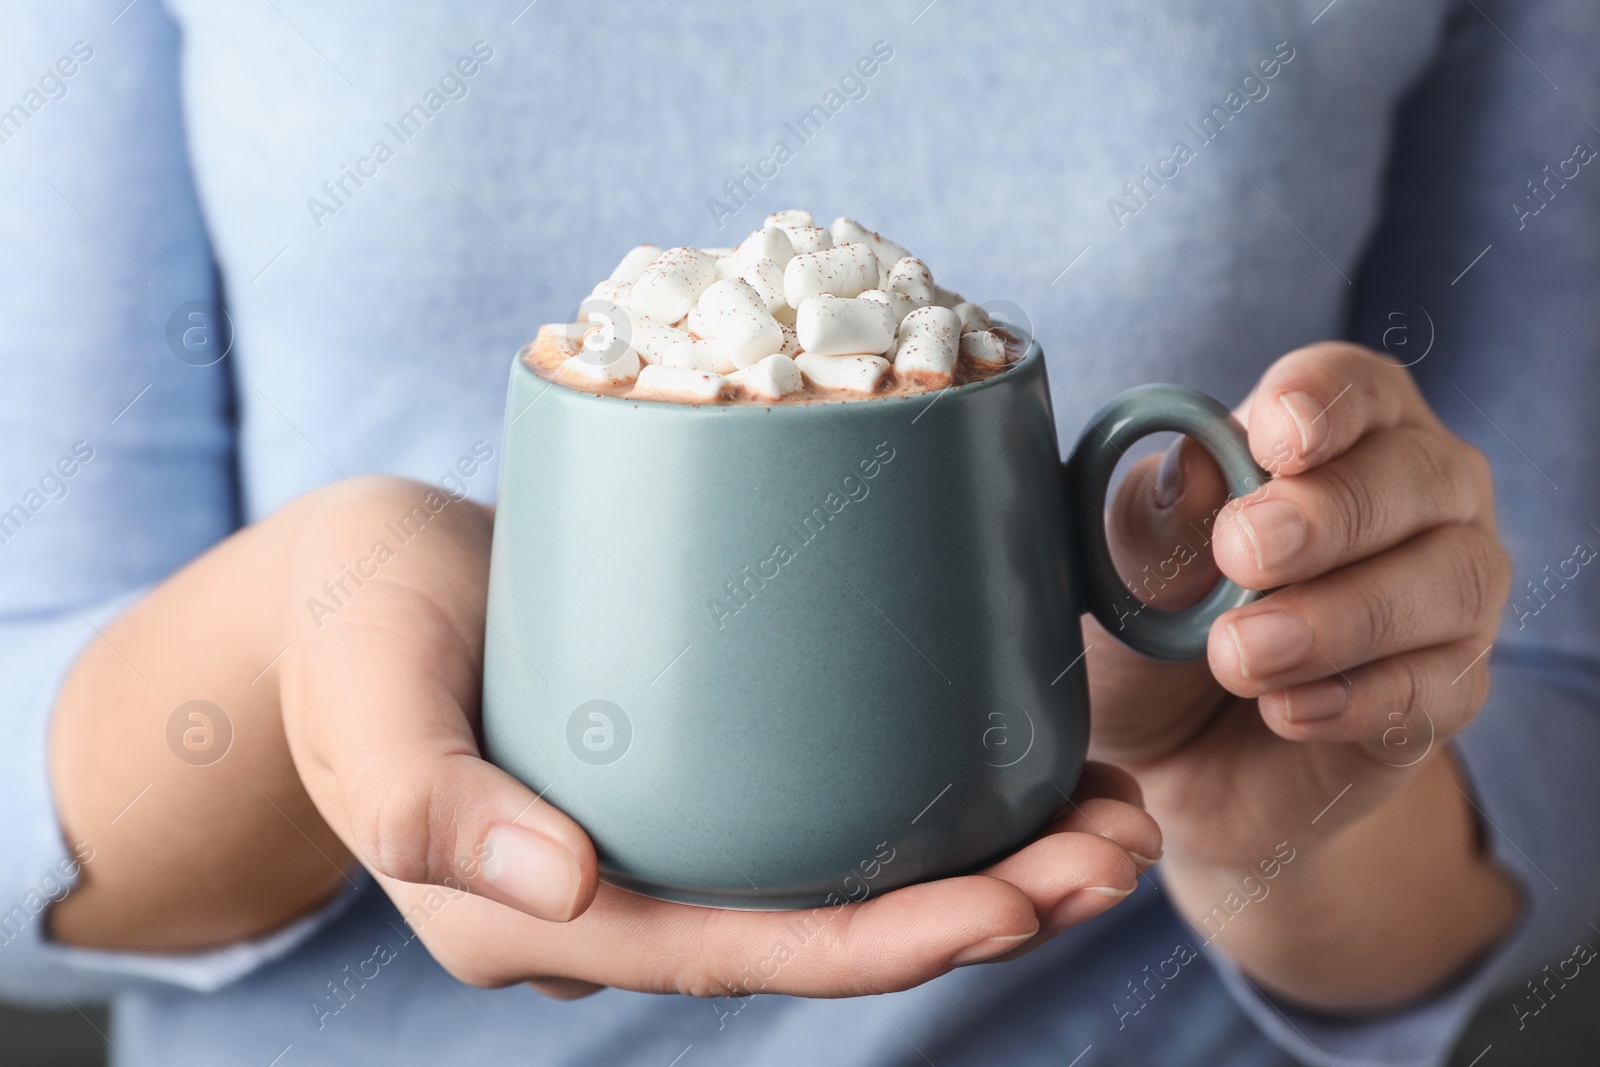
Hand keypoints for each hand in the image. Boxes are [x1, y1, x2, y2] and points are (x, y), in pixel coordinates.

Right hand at [282, 478, 1160, 997]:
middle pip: (822, 928)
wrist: (346, 586)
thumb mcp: (363, 694)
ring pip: (840, 875)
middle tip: (1118, 847)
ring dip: (985, 858)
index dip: (882, 944)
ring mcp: (663, 835)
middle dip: (983, 905)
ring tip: (1110, 814)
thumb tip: (557, 887)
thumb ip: (422, 795)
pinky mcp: (696, 765)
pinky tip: (1016, 756)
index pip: (739, 951)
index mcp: (543, 912)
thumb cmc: (346, 631)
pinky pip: (822, 806)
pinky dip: (928, 793)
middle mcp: (621, 896)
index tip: (1014, 903)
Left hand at [1088, 343, 1518, 1006]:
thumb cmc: (1144, 626)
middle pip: (1420, 475)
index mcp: (1333, 430)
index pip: (1355, 385)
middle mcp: (1416, 496)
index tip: (1273, 441)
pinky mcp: (1445, 691)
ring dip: (1339, 618)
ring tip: (1238, 656)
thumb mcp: (1119, 567)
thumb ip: (1160, 518)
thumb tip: (1202, 470)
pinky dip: (1360, 700)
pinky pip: (1440, 686)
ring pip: (1450, 581)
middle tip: (1243, 554)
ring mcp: (1446, 592)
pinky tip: (1285, 712)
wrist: (1158, 757)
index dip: (1322, 403)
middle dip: (1330, 515)